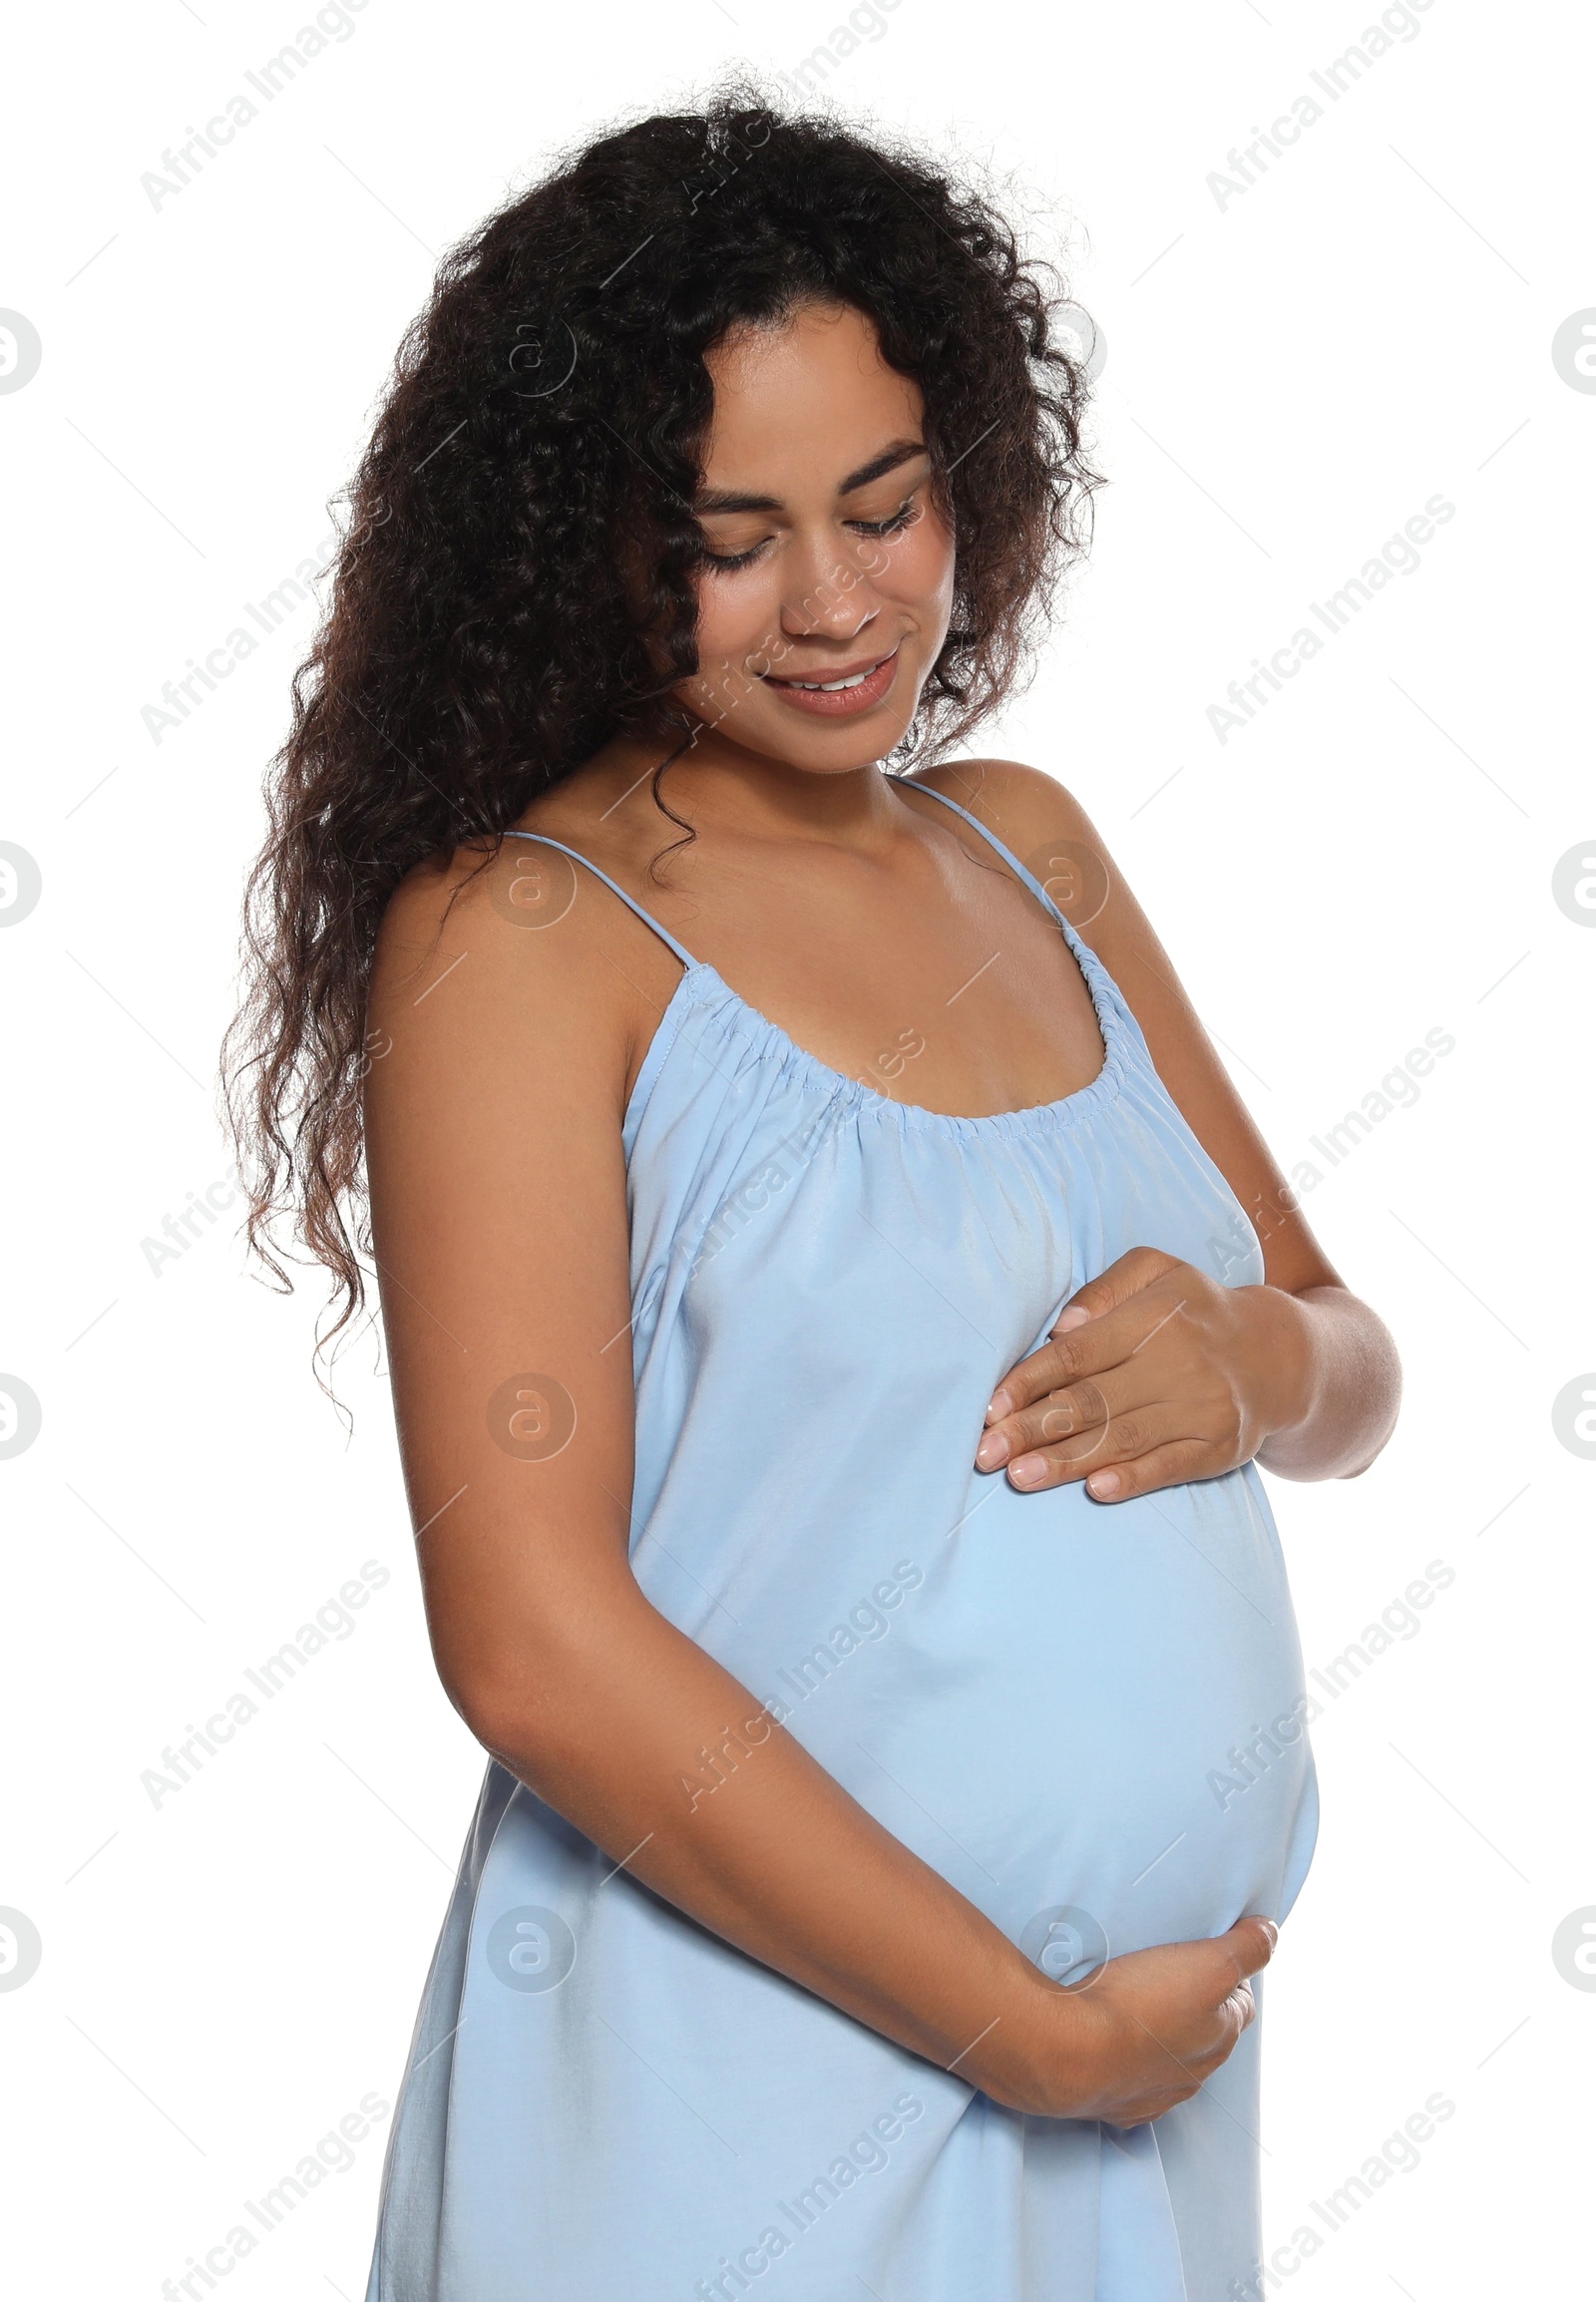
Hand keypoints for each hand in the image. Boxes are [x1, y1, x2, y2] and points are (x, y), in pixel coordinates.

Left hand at [975, 1247, 1309, 1503]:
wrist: (1278, 1356)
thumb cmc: (1194, 1310)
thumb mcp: (1157, 1272)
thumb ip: (1105, 1289)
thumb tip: (1062, 1327)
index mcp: (1155, 1316)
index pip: (1081, 1352)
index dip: (1031, 1380)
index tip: (990, 1407)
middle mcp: (1179, 1362)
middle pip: (1093, 1401)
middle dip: (1033, 1429)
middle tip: (985, 1453)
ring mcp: (1201, 1408)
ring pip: (1123, 1438)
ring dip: (1066, 1462)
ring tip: (1018, 1477)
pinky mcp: (1218, 1447)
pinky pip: (1171, 1466)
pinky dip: (1133, 1480)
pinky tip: (1095, 1490)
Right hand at [991, 1915, 1277, 2123]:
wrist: (1069, 2054)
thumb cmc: (1137, 2005)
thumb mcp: (1206, 1964)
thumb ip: (1245, 1948)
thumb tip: (1271, 1932)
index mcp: (1219, 2037)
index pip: (1242, 2003)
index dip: (1231, 1976)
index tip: (1211, 1956)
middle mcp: (1195, 2073)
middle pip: (1209, 2035)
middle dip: (1199, 2008)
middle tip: (1173, 1977)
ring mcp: (1156, 2094)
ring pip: (1173, 2063)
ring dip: (1164, 2039)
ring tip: (1138, 2007)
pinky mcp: (1118, 2106)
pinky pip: (1135, 2087)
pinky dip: (1132, 2068)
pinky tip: (1116, 2050)